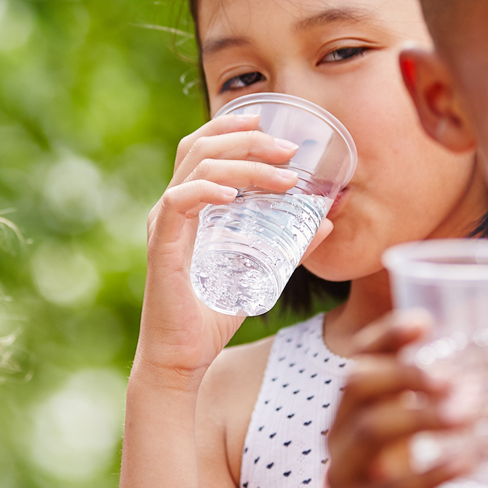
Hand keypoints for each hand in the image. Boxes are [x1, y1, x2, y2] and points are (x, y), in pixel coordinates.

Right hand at [135, 111, 331, 383]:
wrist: (183, 359)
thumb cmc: (212, 316)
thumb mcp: (261, 271)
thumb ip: (288, 244)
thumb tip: (325, 220)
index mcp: (189, 206)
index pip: (203, 147)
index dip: (236, 127)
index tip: (277, 128)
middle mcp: (172, 208)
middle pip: (201, 146)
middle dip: (248, 138)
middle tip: (290, 149)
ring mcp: (164, 225)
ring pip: (197, 168)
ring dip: (244, 164)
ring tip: (283, 176)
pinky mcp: (162, 247)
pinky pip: (178, 203)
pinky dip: (207, 190)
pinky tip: (234, 195)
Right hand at [326, 310, 472, 487]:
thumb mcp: (460, 449)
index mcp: (357, 413)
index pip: (360, 359)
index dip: (386, 336)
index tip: (424, 321)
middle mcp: (341, 439)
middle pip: (356, 384)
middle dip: (404, 371)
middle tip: (450, 377)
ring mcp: (348, 480)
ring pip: (371, 429)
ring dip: (422, 414)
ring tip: (469, 413)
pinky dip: (435, 470)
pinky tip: (468, 460)